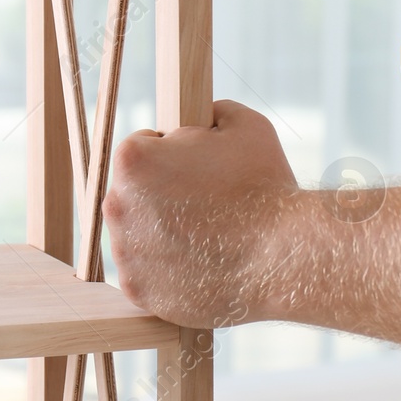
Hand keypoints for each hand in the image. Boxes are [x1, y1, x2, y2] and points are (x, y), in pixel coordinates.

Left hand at [103, 99, 296, 328]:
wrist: (282, 256)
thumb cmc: (264, 187)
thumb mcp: (246, 125)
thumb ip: (213, 111)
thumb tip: (204, 116)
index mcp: (134, 159)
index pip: (141, 146)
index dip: (173, 153)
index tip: (200, 168)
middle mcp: (117, 204)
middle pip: (134, 191)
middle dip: (162, 193)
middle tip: (207, 202)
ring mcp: (125, 252)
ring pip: (138, 232)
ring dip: (163, 230)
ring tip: (208, 234)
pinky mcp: (137, 289)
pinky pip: (147, 271)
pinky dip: (168, 267)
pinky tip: (201, 261)